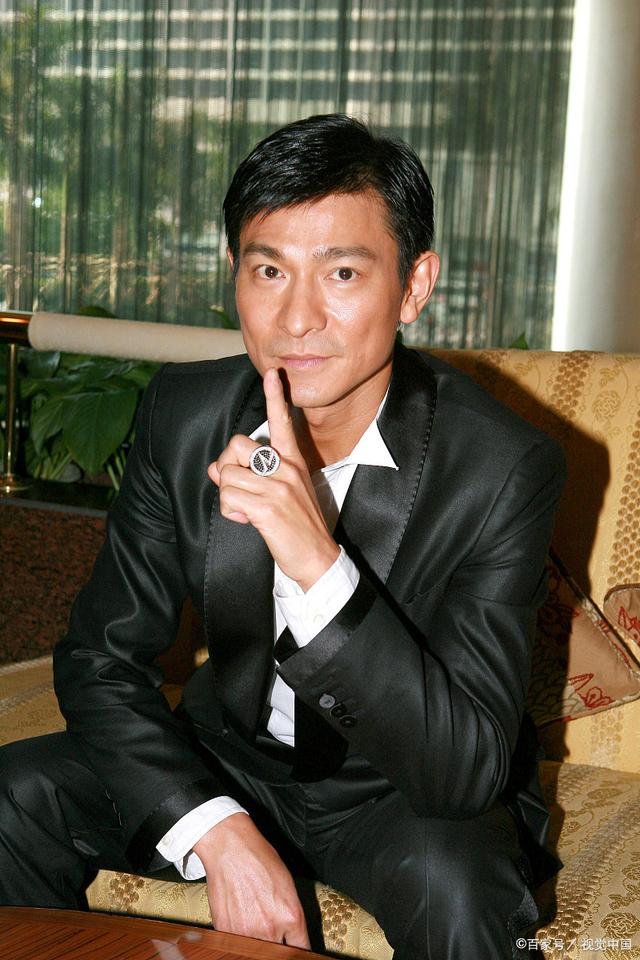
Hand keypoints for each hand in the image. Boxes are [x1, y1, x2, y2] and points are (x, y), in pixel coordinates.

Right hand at [194, 812, 309, 947]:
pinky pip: (236, 944)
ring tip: (252, 919)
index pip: (302, 949)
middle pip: (278, 954)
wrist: (230, 849)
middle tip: (269, 929)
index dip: (299, 952)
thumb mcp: (288, 885)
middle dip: (277, 945)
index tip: (294, 950)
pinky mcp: (226, 933)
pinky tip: (238, 917)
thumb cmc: (260, 859)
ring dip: (256, 940)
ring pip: (256, 950)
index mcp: (291, 916)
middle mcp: (271, 930)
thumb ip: (291, 915)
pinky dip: (238, 936)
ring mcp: (247, 934)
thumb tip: (292, 936)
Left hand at [208, 368, 339, 590]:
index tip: (272, 373)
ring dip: (228, 497)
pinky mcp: (267, 506)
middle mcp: (286, 468)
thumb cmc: (298, 526)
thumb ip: (249, 477)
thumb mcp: (279, 494)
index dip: (276, 397)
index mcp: (293, 461)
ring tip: (247, 511)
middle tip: (237, 488)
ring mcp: (277, 486)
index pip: (282, 422)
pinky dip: (231, 512)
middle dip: (225, 467)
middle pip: (235, 445)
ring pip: (226, 475)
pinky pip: (228, 497)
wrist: (318, 557)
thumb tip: (213, 470)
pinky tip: (248, 521)